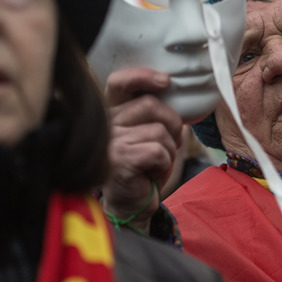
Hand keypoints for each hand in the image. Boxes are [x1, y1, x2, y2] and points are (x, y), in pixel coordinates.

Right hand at [101, 67, 183, 233]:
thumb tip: (175, 91)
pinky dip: (164, 165)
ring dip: (169, 151)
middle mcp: (106, 124)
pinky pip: (159, 151)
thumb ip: (154, 112)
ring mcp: (111, 141)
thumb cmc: (142, 167)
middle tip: (167, 145)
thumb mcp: (147, 133)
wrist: (129, 205)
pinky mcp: (120, 160)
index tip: (165, 82)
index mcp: (111, 113)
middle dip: (172, 125)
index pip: (119, 82)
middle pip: (152, 105)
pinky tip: (149, 175)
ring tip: (154, 164)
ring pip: (160, 131)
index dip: (142, 77)